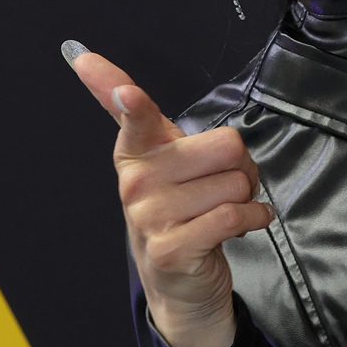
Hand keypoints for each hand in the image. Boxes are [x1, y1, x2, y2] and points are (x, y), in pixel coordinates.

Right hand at [63, 40, 271, 346]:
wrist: (180, 281)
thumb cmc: (180, 209)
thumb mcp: (165, 159)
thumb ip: (141, 114)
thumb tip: (92, 64)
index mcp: (136, 152)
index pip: (132, 117)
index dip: (123, 96)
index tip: (113, 82)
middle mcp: (137, 181)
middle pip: (227, 145)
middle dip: (242, 166)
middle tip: (220, 185)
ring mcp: (150, 217)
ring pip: (237, 183)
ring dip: (247, 198)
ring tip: (222, 210)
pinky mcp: (171, 248)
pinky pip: (235, 215)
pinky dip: (254, 219)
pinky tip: (241, 226)